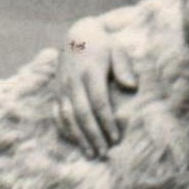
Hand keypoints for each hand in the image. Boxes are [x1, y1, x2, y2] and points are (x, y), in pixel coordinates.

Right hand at [55, 16, 138, 157]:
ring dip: (78, 137)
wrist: (77, 34)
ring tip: (90, 153)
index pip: (98, 102)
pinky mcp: (56, 91)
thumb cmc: (103, 44)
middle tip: (102, 153)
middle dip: (92, 135)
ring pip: (68, 116)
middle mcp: (73, 82)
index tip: (115, 138)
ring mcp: (62, 87)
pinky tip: (75, 141)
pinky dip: (65, 129)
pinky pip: (58, 113)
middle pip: (82, 113)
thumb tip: (131, 86)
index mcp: (90, 72)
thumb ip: (124, 67)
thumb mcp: (117, 49)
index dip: (106, 121)